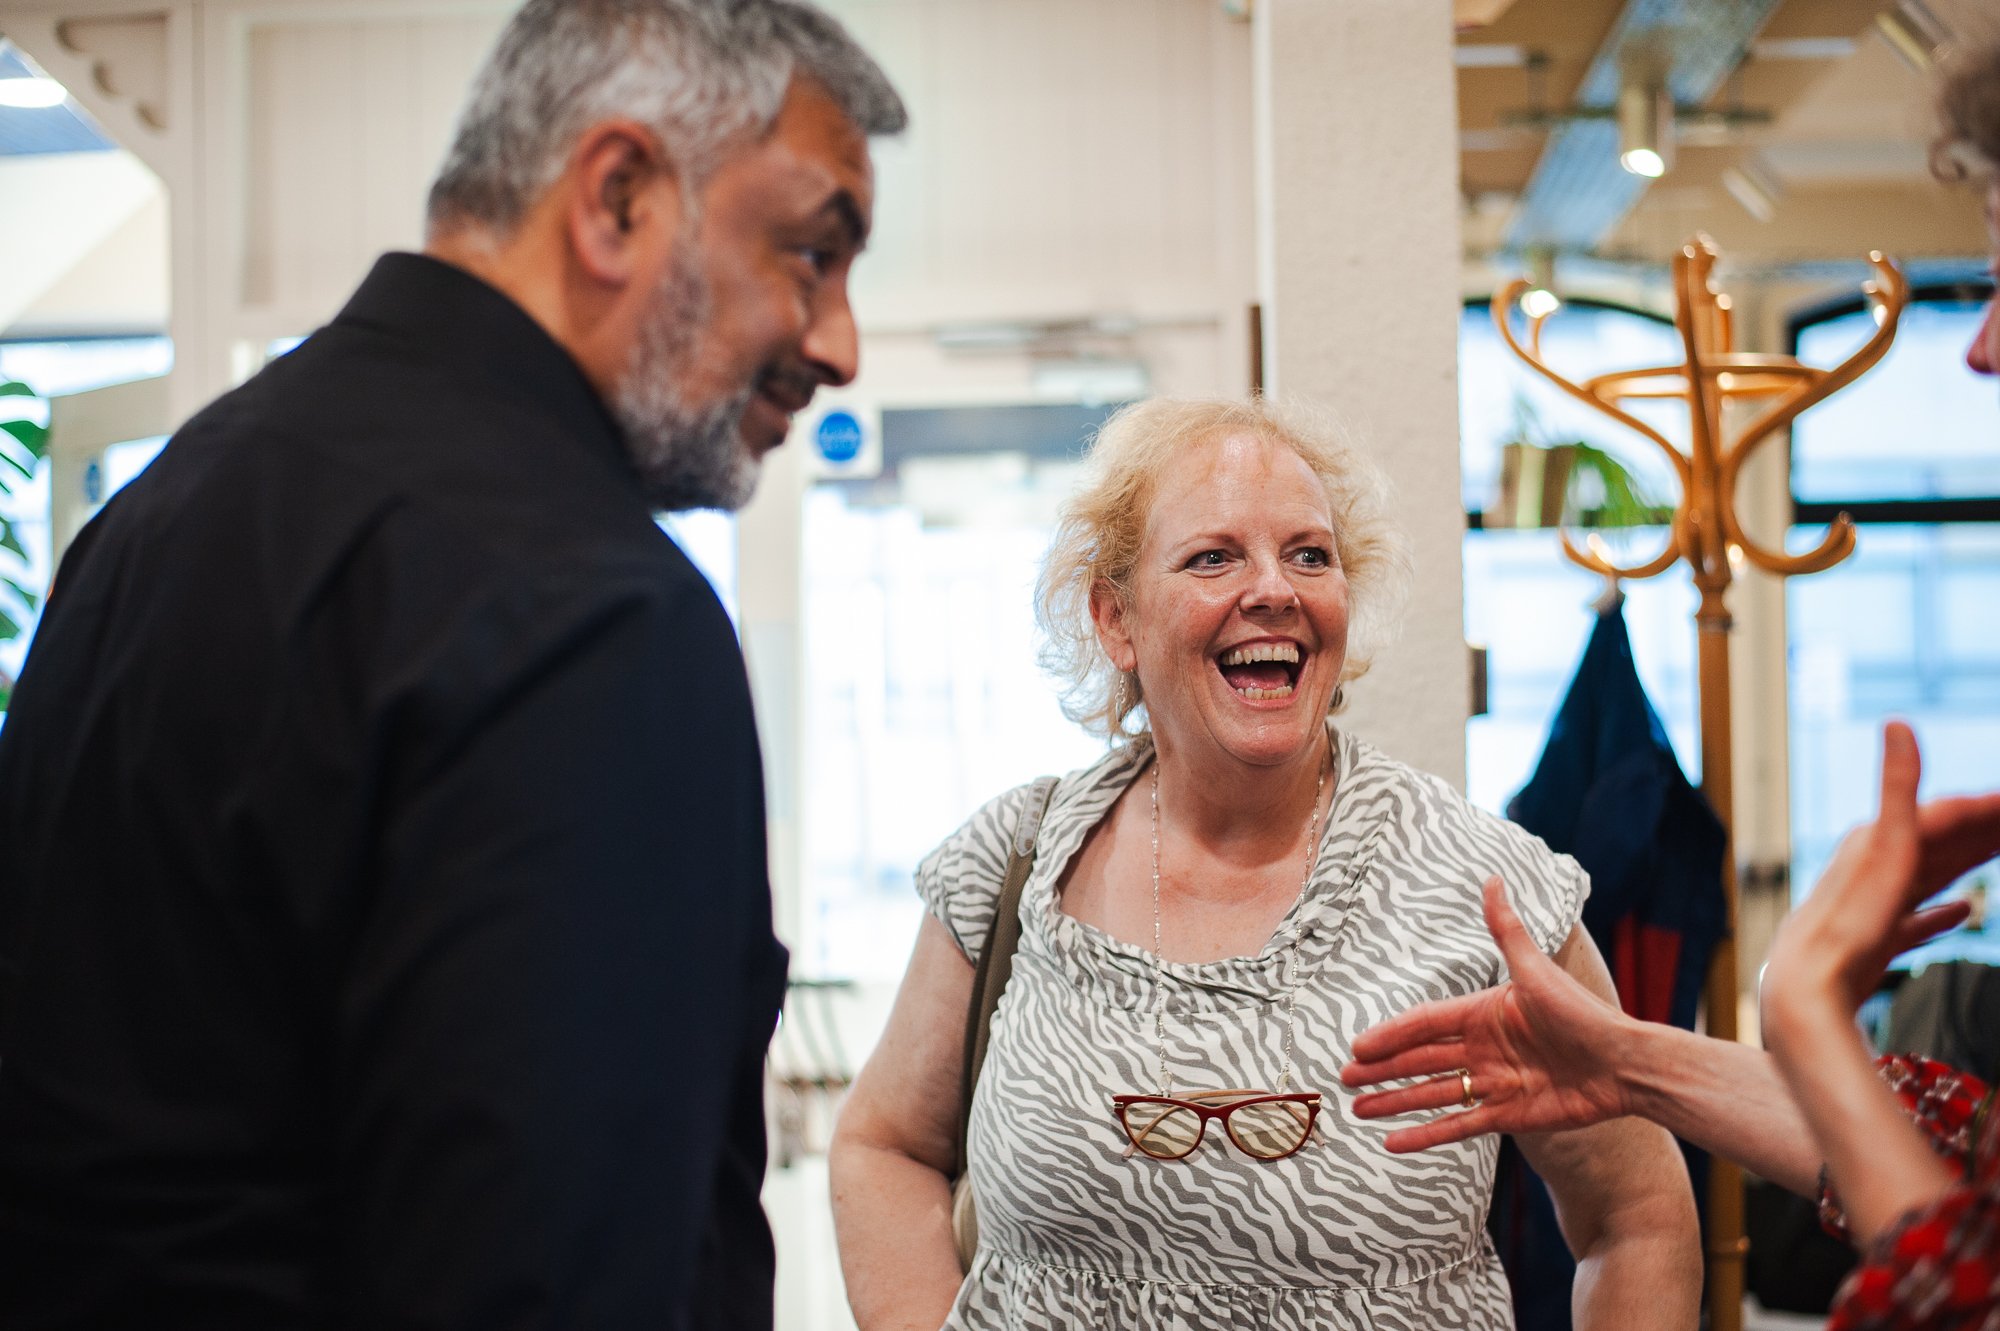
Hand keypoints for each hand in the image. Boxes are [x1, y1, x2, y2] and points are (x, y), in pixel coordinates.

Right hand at [1340, 876, 1633, 1151]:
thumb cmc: (1584, 1014)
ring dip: (1396, 1102)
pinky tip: (1395, 1143)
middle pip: (1421, 1060)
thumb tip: (1491, 878)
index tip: (1359, 1046)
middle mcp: (1483, 1048)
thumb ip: (1506, 930)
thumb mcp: (1535, 971)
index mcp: (1484, 1013)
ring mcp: (1494, 1083)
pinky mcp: (1509, 1115)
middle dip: (1382, 1070)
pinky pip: (1460, 1126)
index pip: (1426, 1024)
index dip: (1391, 1034)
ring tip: (1359, 1110)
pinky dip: (1427, 1135)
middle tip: (1345, 1079)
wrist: (1626, 1064)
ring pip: (1432, 1093)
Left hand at [1764, 721, 1995, 1026]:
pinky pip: (1916, 921)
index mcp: (1880, 841)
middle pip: (1942, 841)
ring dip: (1969, 861)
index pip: (1948, 813)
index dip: (1990, 807)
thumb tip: (1898, 721)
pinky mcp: (1875, 944)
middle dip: (1986, 829)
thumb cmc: (1848, 921)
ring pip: (1932, 875)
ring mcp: (1875, 907)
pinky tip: (1963, 911)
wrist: (1807, 989)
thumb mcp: (1885, 846)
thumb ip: (1897, 785)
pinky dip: (1941, 913)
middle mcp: (1874, 868)